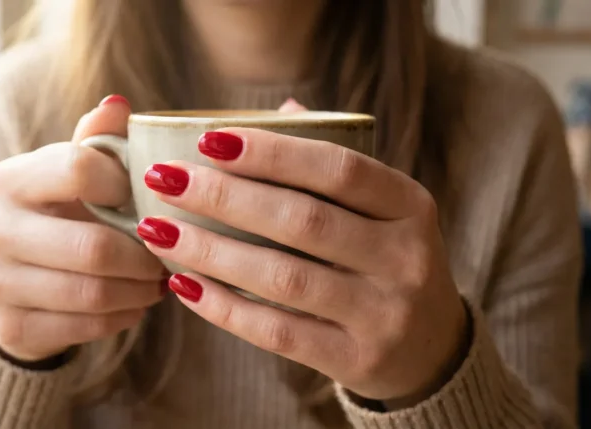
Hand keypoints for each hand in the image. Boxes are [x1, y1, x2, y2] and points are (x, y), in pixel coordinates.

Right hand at [0, 96, 165, 362]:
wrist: (13, 285)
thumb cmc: (58, 217)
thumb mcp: (72, 176)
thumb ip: (96, 142)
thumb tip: (118, 105)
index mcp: (10, 179)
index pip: (79, 169)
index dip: (129, 186)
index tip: (152, 199)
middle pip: (94, 246)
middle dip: (147, 255)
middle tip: (170, 255)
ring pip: (95, 292)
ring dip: (141, 290)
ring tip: (160, 280)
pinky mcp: (11, 327)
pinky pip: (87, 327)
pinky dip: (123, 316)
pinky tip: (134, 304)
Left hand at [137, 101, 467, 403]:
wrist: (430, 349)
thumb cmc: (387, 260)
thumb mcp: (383, 210)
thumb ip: (335, 163)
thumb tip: (281, 109)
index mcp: (409, 206)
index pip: (338, 169)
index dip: (272, 152)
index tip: (209, 139)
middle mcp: (404, 257)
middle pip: (303, 220)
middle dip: (225, 196)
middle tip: (166, 179)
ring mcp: (383, 314)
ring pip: (284, 278)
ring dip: (212, 251)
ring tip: (159, 231)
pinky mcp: (355, 359)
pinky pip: (277, 332)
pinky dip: (224, 308)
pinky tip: (183, 284)